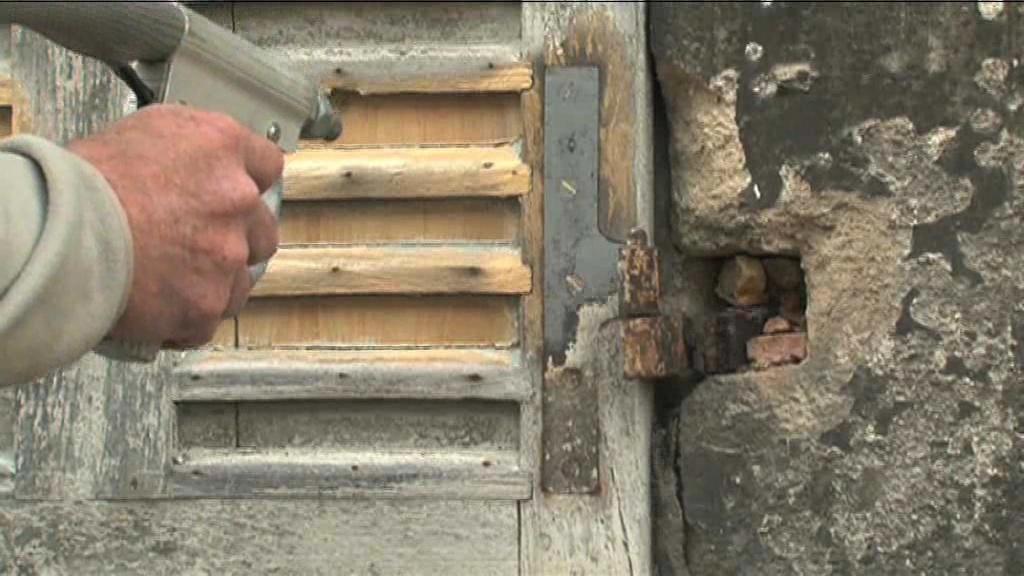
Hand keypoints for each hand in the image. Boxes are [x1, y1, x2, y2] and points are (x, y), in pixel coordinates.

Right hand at [68, 104, 282, 347]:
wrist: (56, 233)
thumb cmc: (82, 180)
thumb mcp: (141, 132)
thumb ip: (188, 149)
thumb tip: (198, 163)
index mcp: (221, 147)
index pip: (267, 164)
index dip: (249, 183)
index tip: (236, 196)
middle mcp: (236, 199)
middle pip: (262, 229)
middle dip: (236, 238)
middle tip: (195, 243)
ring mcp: (227, 255)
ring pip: (241, 279)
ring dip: (214, 282)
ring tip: (169, 279)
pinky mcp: (208, 303)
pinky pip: (210, 319)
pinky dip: (186, 318)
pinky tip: (157, 307)